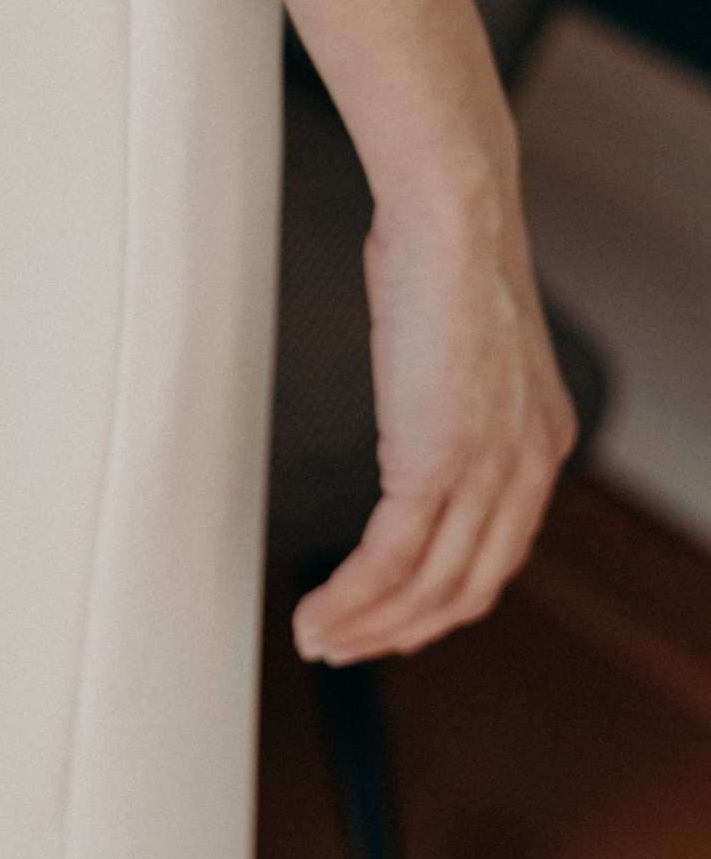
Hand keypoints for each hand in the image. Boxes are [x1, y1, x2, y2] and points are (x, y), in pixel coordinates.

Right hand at [292, 163, 577, 664]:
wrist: (453, 213)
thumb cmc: (445, 249)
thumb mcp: (466, 336)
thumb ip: (454, 387)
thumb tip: (417, 393)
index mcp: (540, 439)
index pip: (496, 551)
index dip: (444, 598)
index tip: (394, 615)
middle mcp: (526, 466)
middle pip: (466, 588)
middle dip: (401, 631)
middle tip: (346, 646)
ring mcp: (483, 470)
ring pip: (427, 589)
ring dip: (367, 627)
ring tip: (318, 638)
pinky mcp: (433, 461)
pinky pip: (390, 559)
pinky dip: (350, 599)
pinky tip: (319, 612)